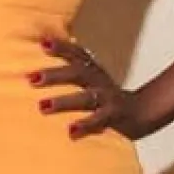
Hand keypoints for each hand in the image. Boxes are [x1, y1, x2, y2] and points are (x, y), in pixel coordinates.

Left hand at [28, 37, 144, 140]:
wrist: (142, 112)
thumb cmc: (106, 96)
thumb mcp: (91, 79)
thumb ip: (72, 70)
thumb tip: (43, 53)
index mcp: (93, 70)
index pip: (77, 54)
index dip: (61, 47)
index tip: (43, 43)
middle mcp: (99, 81)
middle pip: (77, 73)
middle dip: (54, 75)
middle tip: (31, 79)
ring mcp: (107, 99)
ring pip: (86, 98)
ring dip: (63, 102)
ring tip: (42, 106)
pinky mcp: (114, 117)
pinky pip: (99, 121)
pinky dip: (85, 125)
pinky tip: (70, 131)